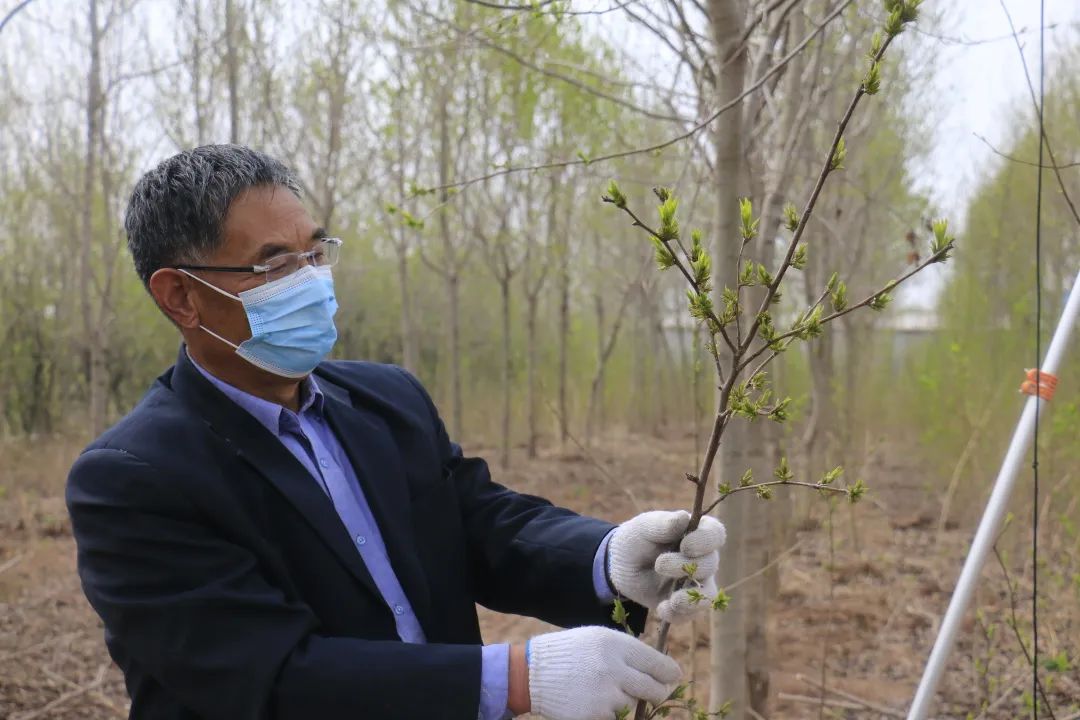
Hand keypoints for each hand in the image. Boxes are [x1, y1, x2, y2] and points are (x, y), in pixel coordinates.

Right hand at [526, 626, 680, 719]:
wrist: (532, 672)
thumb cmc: (569, 652)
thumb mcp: (598, 639)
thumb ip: (628, 652)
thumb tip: (661, 669)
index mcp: (616, 645)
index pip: (658, 664)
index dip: (669, 673)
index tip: (673, 677)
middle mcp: (613, 669)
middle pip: (655, 690)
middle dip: (657, 693)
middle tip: (654, 692)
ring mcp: (605, 695)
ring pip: (635, 706)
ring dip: (629, 703)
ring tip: (609, 692)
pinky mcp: (596, 715)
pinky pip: (617, 718)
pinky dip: (612, 713)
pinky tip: (597, 702)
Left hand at [607, 510, 725, 622]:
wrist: (620, 565)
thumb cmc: (636, 538)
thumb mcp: (644, 527)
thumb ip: (663, 524)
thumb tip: (683, 518)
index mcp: (697, 532)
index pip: (715, 534)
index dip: (705, 541)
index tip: (684, 545)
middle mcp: (703, 557)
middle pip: (710, 564)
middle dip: (685, 566)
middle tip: (659, 564)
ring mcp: (696, 582)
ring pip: (708, 593)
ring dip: (690, 597)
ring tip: (671, 599)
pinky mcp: (686, 603)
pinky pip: (692, 613)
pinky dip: (678, 613)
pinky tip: (661, 608)